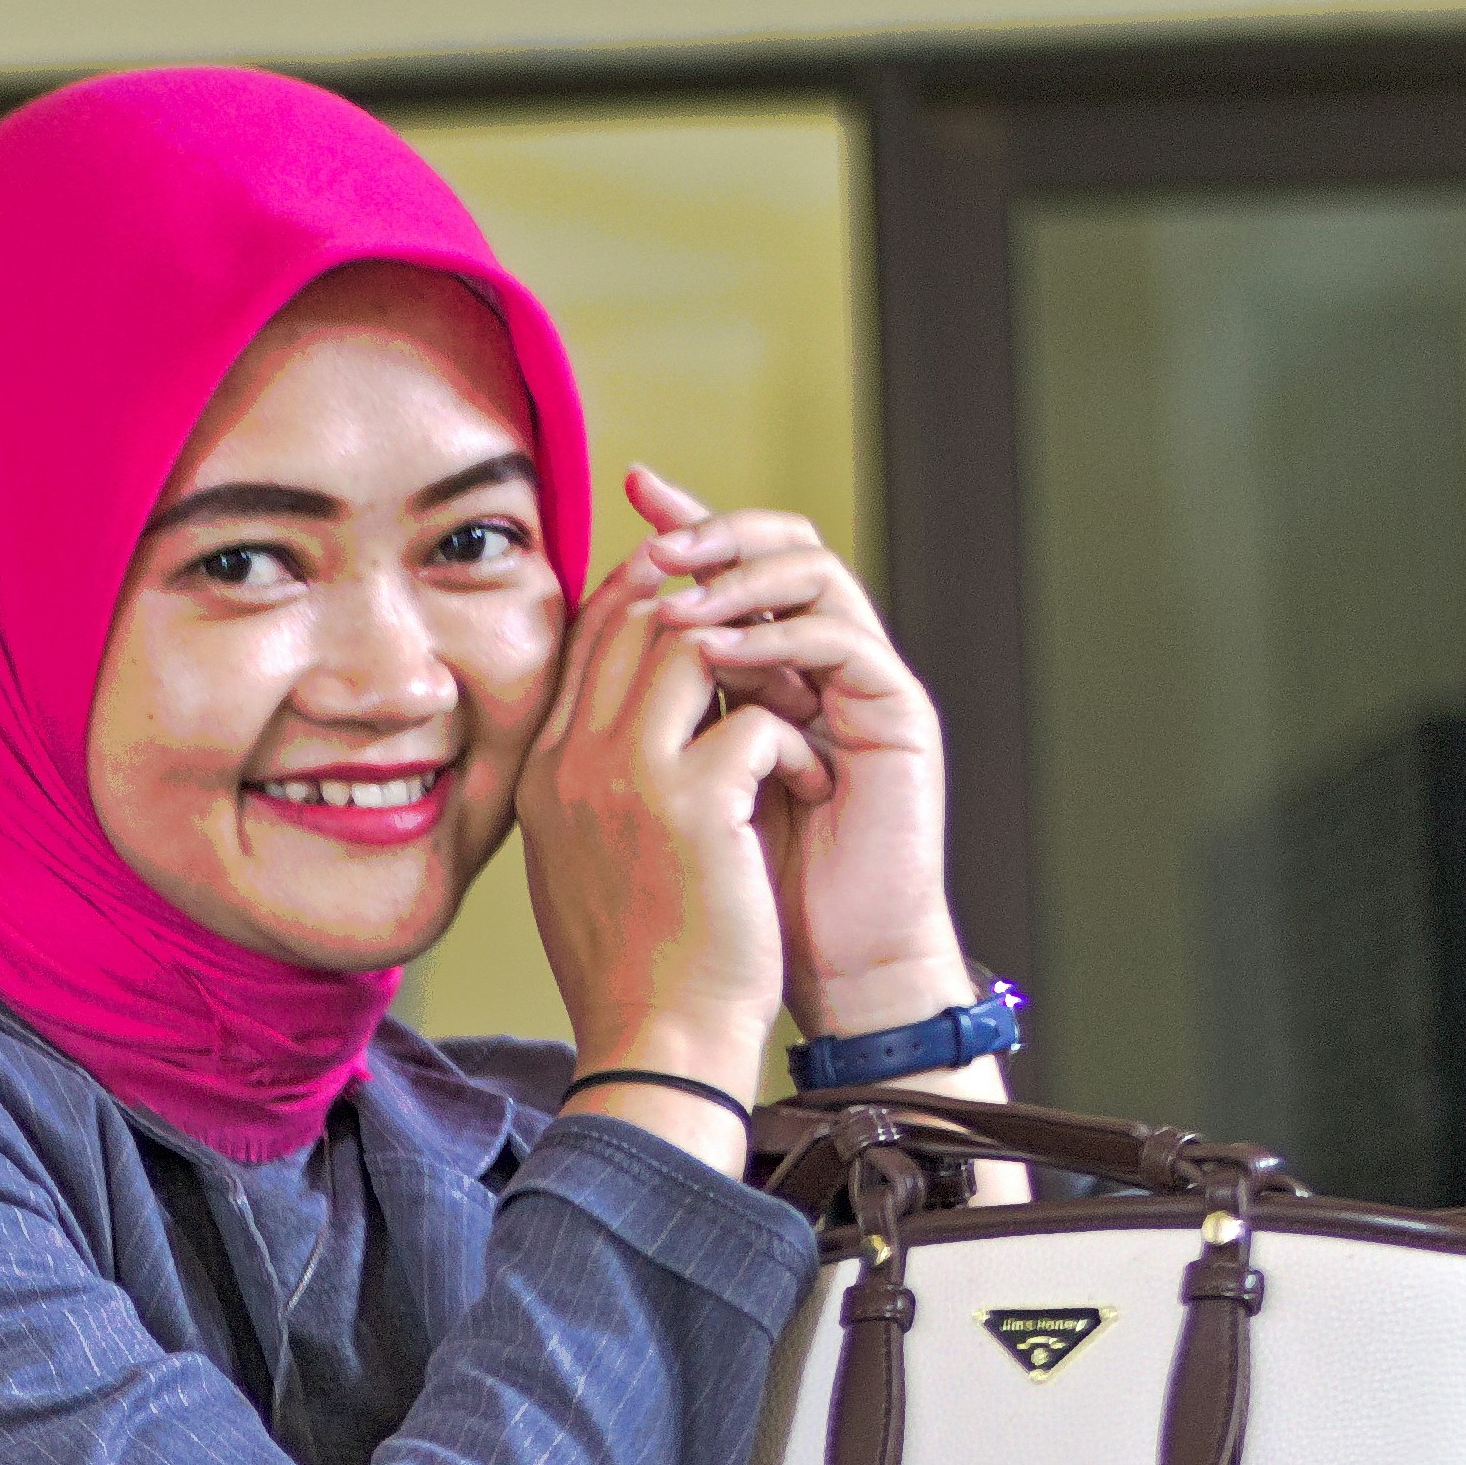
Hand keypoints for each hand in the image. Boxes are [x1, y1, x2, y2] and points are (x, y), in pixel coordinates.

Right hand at [513, 544, 802, 1112]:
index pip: (588, 640)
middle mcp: (574, 762)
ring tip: (794, 711)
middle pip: (636, 619)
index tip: (706, 609)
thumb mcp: (581, 864)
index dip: (649, 603)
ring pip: (694, 646)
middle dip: (710, 611)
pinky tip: (810, 784)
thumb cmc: (634, 971)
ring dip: (759, 668)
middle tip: (771, 640)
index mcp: (544, 775)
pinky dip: (796, 744)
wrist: (658, 1044)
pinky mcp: (693, 803)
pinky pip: (757, 719)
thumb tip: (623, 729)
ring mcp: (628, 777)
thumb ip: (592, 787)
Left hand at [609, 462, 975, 1046]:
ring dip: (740, 579)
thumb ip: (642, 722)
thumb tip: (567, 662)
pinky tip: (721, 653)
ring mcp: (863, 685)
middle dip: (714, 530)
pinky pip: (840, 640)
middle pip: (780, 546)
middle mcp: (820, 666)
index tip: (626, 493)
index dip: (684, 524)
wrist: (821, 971)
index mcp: (768, 673)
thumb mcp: (663, 794)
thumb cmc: (732, 907)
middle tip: (655, 534)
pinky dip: (776, 637)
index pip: (731, 569)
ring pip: (814, 575)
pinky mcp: (898, 715)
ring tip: (678, 601)